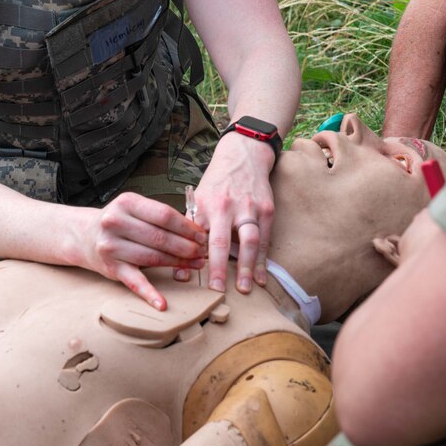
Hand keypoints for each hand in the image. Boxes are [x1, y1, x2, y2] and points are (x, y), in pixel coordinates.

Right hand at [81, 192, 206, 309]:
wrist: (85, 236)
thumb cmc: (118, 223)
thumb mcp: (135, 209)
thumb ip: (160, 217)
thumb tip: (195, 234)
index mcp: (126, 203)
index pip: (164, 215)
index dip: (187, 227)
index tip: (201, 236)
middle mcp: (116, 222)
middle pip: (160, 237)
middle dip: (186, 246)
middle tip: (201, 252)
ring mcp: (112, 246)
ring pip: (153, 257)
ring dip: (178, 263)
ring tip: (194, 265)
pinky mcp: (111, 268)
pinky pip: (134, 282)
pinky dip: (149, 294)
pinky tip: (161, 302)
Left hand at [192, 132, 275, 293]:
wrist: (243, 155)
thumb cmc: (217, 183)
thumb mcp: (199, 199)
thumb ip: (192, 228)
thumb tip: (180, 261)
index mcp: (204, 205)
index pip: (194, 236)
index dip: (188, 257)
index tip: (184, 278)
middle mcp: (225, 207)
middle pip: (220, 241)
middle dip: (217, 267)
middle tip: (215, 290)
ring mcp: (248, 208)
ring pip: (248, 241)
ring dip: (245, 267)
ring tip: (243, 288)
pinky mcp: (266, 209)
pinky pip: (265, 239)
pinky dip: (262, 260)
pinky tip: (260, 277)